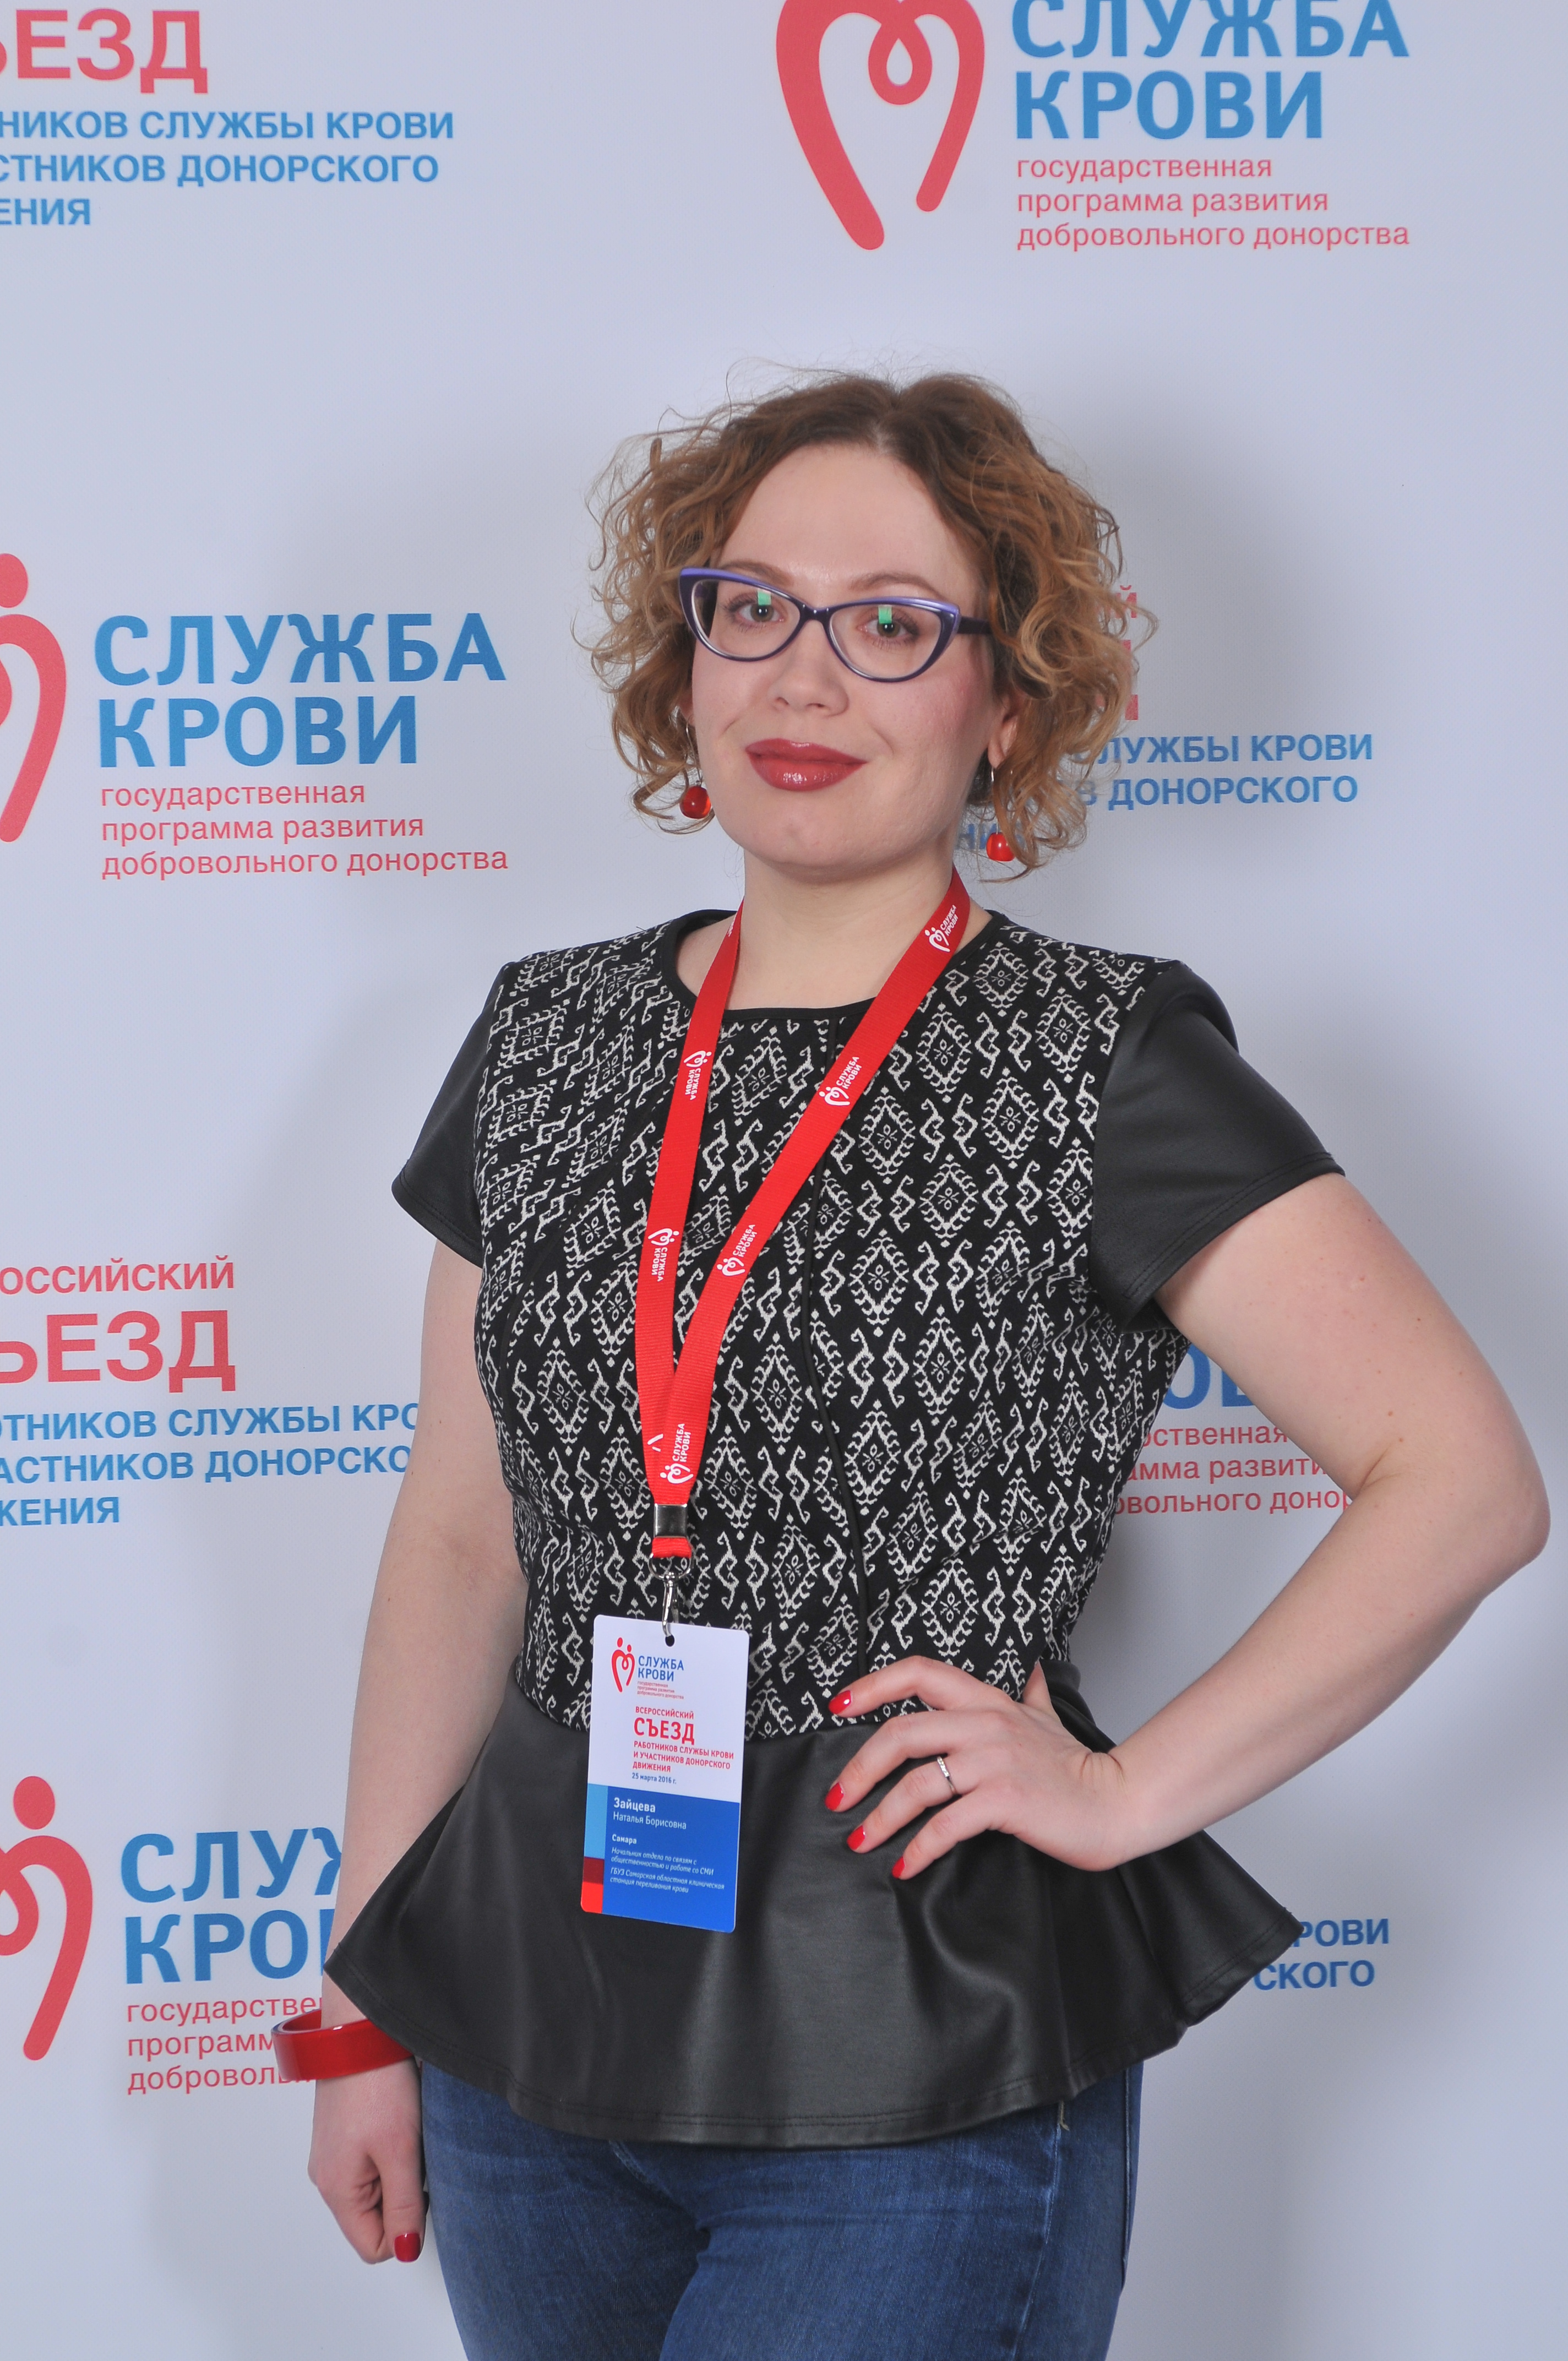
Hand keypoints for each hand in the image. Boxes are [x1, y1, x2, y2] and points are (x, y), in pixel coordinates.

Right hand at [308, 2057, 425, 2263]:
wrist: (358, 2029)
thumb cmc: (377, 2085)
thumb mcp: (401, 2152)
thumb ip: (404, 2206)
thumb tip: (405, 2252)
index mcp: (336, 2190)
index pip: (374, 2246)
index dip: (406, 2226)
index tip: (420, 2184)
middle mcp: (327, 2177)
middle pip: (374, 2219)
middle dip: (403, 2195)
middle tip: (414, 2155)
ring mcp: (332, 2154)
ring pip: (375, 2189)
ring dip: (399, 2171)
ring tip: (406, 2133)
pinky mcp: (342, 2134)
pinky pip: (371, 2164)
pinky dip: (391, 2151)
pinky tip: (398, 2121)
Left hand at [824, 1658, 1136, 1877]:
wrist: (1117, 1803)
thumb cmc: (1076, 1765)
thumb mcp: (1048, 1717)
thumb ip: (1030, 1692)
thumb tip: (1030, 1666)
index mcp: (987, 1700)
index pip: (918, 1673)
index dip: (872, 1685)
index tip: (838, 1706)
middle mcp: (986, 1724)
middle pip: (901, 1733)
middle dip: (859, 1769)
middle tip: (838, 1798)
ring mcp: (995, 1762)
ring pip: (918, 1783)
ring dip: (881, 1817)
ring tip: (861, 1839)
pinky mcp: (1005, 1801)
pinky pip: (947, 1825)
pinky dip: (920, 1849)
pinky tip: (905, 1866)